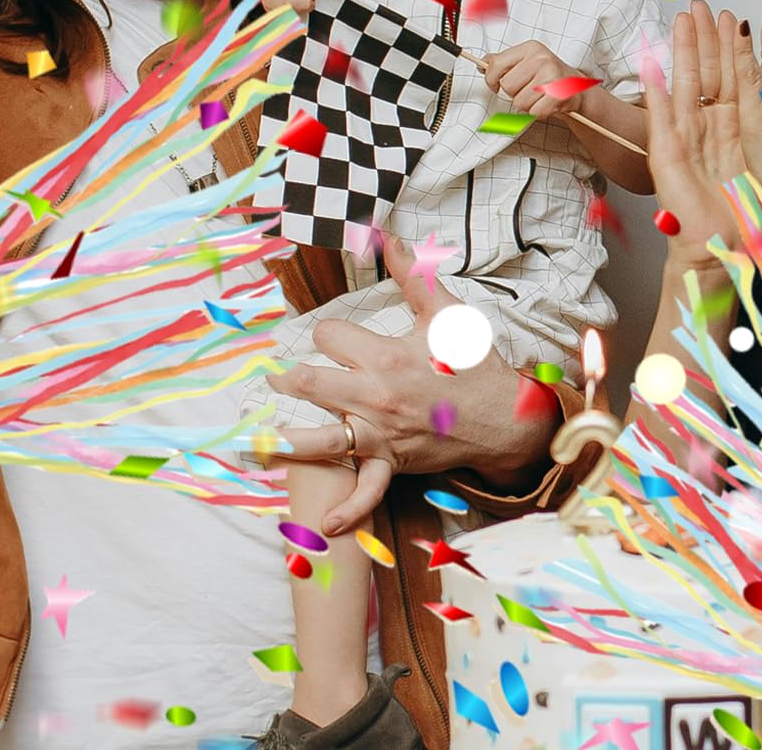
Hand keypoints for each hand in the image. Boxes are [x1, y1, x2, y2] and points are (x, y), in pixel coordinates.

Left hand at [263, 234, 556, 534]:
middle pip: (310, 384)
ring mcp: (380, 434)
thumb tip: (389, 236)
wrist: (503, 415)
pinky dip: (345, 511)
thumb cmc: (473, 362)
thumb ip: (413, 274)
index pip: (329, 337)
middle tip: (276, 377)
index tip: (333, 337)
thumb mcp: (446, 312)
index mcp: (386, 355)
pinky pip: (364, 491)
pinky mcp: (391, 463)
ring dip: (285, 440)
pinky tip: (322, 526)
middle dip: (288, 379)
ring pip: (321, 440)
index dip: (327, 333)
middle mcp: (376, 396)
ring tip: (258, 440)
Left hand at [481, 40, 576, 118]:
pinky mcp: (559, 95)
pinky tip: (546, 103)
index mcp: (531, 48)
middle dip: (514, 93)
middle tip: (528, 89)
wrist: (577, 89)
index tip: (495, 85)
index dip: (491, 79)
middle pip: (507, 86)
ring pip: (519, 102)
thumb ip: (503, 61)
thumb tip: (481, 63)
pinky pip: (534, 112)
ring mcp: (551, 76)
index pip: (496, 64)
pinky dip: (538, 113)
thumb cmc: (548, 76)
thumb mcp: (526, 61)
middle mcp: (541, 59)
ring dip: (526, 105)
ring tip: (539, 96)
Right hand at [639, 6, 747, 264]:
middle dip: (701, 38)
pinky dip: (655, 91)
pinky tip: (651, 65)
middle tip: (700, 5)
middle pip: (703, 75)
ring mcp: (682, 142)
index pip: (730, 79)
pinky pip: (661, 119)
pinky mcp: (665, 158)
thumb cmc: (742, 217)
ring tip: (680, 20)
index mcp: (729, 130)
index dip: (729, 47)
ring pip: (682, 87)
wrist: (717, 252)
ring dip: (679, 52)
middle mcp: (704, 131)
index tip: (731, 15)